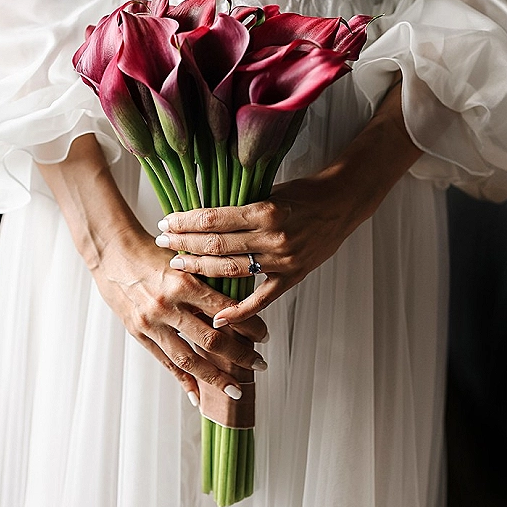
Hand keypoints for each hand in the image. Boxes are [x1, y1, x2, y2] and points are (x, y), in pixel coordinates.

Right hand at [90, 225, 268, 400]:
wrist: (112, 252)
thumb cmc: (152, 252)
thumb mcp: (184, 261)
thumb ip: (207, 284)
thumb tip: (238, 307)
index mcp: (183, 282)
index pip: (225, 311)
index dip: (249, 326)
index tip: (263, 335)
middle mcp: (167, 306)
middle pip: (211, 340)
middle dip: (240, 356)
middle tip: (259, 364)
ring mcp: (151, 323)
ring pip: (189, 358)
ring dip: (216, 377)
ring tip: (236, 389)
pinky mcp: (138, 334)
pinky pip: (166, 362)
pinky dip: (184, 381)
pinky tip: (199, 395)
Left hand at [154, 79, 421, 325]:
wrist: (343, 203)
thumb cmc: (304, 192)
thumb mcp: (270, 190)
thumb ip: (240, 204)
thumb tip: (202, 213)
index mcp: (265, 210)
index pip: (214, 219)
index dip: (186, 223)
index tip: (166, 223)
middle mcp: (273, 237)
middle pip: (217, 246)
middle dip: (185, 245)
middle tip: (163, 243)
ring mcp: (283, 260)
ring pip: (232, 270)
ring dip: (201, 269)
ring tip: (178, 266)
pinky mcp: (293, 276)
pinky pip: (262, 298)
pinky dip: (240, 310)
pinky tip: (218, 317)